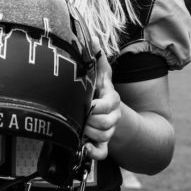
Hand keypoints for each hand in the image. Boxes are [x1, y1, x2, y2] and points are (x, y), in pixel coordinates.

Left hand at [83, 38, 120, 160]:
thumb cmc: (100, 90)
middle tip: (77, 116)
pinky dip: (93, 152)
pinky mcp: (104, 143)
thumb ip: (97, 57)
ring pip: (103, 137)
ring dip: (88, 134)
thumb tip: (91, 36)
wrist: (109, 112)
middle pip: (105, 124)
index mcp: (112, 99)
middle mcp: (113, 116)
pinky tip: (84, 147)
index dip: (94, 107)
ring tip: (79, 127)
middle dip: (88, 121)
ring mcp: (109, 131)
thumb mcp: (100, 74)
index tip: (85, 105)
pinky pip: (102, 153)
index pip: (108, 105)